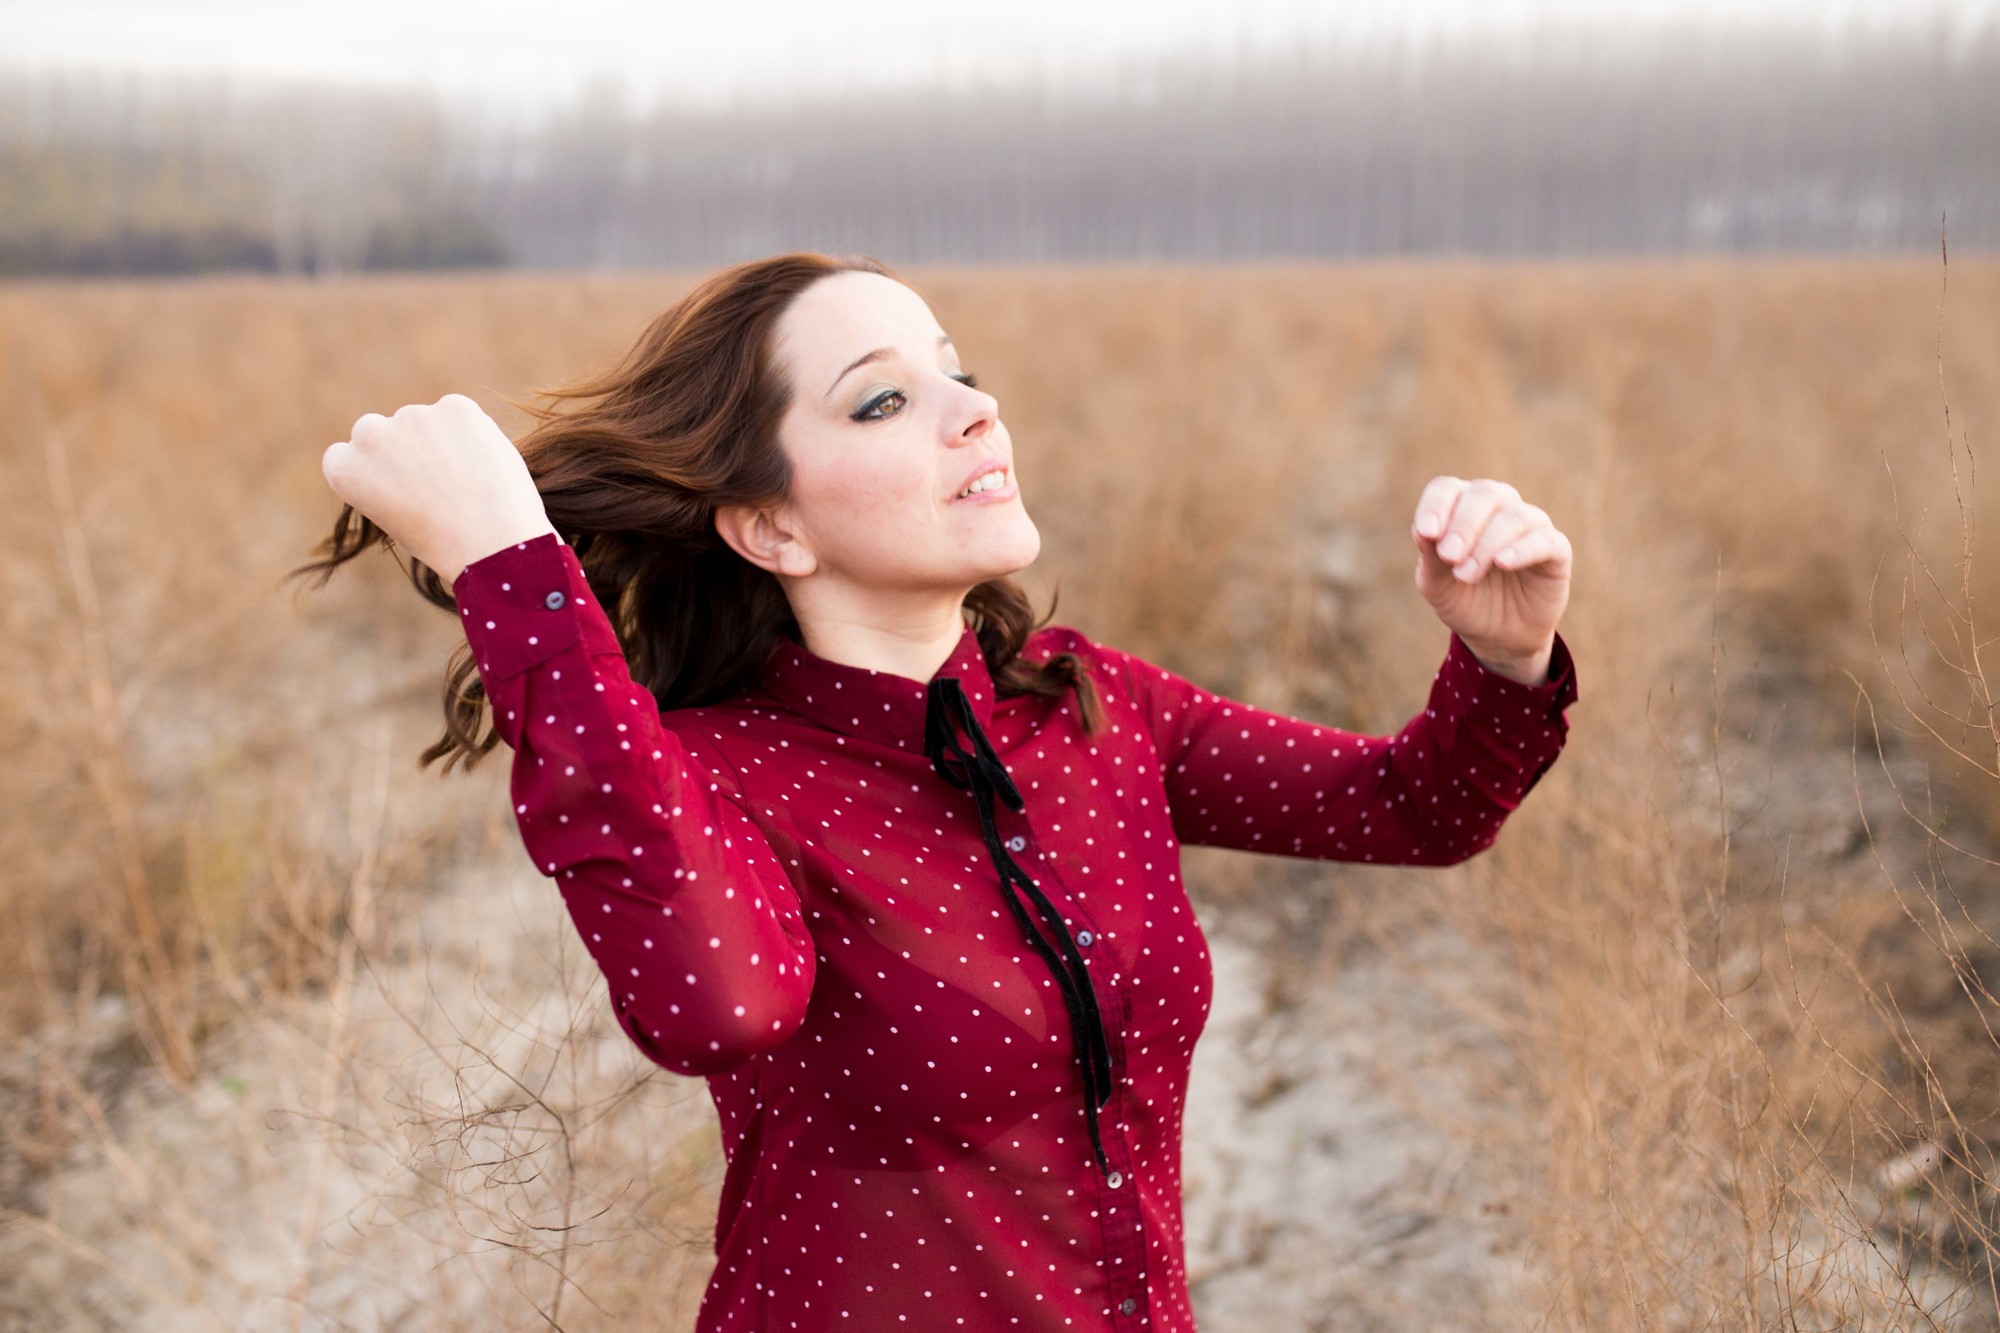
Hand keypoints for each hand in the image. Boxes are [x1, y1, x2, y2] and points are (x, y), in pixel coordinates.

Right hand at [321, 393, 554, 586]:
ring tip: (467, 482)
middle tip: (438, 482)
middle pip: (381, 431)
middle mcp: (369, 434)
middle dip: (403, 447)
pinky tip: (483, 466)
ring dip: (441, 440)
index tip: (398, 486)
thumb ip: (388, 482)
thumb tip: (407, 458)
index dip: (376, 469)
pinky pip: (460, 416)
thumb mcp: (396, 519)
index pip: (348, 453)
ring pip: (425, 422)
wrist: (491, 543)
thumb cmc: (445, 544)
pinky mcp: (454, 406)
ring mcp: (411, 415)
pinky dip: (471, 433)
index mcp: (344, 467)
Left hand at [1410, 476, 1571, 683]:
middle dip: (1463, 525)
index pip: (1448, 489)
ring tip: (1467, 574)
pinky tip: (1502, 562)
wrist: (1497, 637)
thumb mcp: (1437, 585)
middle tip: (1449, 557)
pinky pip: (1544, 539)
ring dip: (1486, 543)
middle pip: (1484, 494)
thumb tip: (1420, 530)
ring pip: (1513, 515)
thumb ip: (1429, 557)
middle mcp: (1499, 508)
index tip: (1426, 532)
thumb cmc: (1464, 601)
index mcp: (1463, 508)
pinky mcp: (1556, 550)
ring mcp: (1530, 526)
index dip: (1436, 505)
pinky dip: (1522, 548)